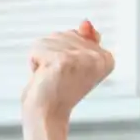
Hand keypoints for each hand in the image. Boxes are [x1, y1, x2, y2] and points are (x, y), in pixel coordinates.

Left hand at [21, 20, 114, 139]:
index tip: (69, 74)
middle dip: (52, 54)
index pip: (77, 34)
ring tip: (50, 78)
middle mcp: (98, 57)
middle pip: (63, 34)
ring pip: (49, 40)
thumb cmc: (58, 92)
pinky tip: (43, 77)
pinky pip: (38, 48)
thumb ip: (83, 40)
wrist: (46, 116)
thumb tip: (86, 23)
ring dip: (42, 59)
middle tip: (57, 78)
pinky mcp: (63, 60)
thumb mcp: (74, 62)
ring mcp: (81, 58)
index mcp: (106, 58)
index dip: (64, 53)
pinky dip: (33, 63)